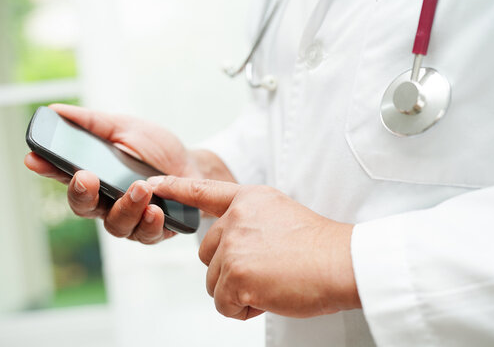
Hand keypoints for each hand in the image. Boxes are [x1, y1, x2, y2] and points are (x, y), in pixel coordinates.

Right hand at [25, 104, 211, 243]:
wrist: (193, 164)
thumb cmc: (155, 148)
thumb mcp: (125, 127)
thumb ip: (93, 123)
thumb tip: (55, 109)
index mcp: (94, 176)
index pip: (64, 175)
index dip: (46, 168)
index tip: (34, 158)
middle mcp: (106, 202)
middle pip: (84, 207)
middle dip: (82, 194)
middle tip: (88, 177)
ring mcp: (129, 218)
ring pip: (116, 225)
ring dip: (126, 207)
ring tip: (141, 188)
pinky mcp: (154, 230)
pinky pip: (146, 235)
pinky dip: (149, 223)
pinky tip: (156, 210)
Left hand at [149, 176, 360, 319]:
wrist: (342, 262)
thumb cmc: (319, 246)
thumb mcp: (280, 215)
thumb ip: (250, 221)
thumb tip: (230, 245)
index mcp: (248, 199)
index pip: (203, 191)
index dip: (175, 189)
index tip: (151, 184)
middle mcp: (236, 218)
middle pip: (207, 253)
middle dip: (229, 270)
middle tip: (265, 271)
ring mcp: (234, 245)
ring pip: (214, 282)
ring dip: (238, 291)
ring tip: (271, 283)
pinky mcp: (236, 274)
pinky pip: (223, 304)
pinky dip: (243, 309)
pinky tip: (268, 297)